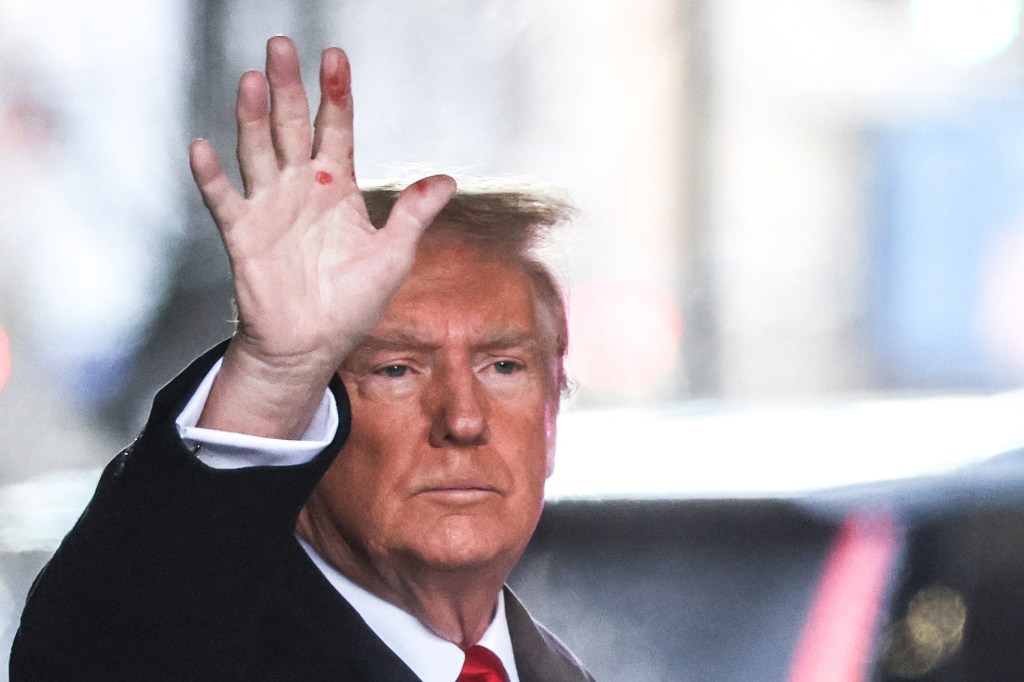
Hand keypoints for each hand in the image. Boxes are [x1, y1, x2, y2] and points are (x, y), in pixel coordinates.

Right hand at [189, 36, 454, 437]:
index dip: (335, 94)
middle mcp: (300, 188)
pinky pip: (225, 201)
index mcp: (337, 187)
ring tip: (253, 80)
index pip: (335, 129)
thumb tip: (448, 181)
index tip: (334, 57)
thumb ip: (414, 214)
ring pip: (258, 151)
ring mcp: (269, 207)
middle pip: (291, 126)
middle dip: (288, 87)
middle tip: (281, 46)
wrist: (315, 344)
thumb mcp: (394, 255)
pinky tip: (202, 148)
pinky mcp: (243, 235)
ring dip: (253, 117)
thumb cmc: (352, 302)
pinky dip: (211, 177)